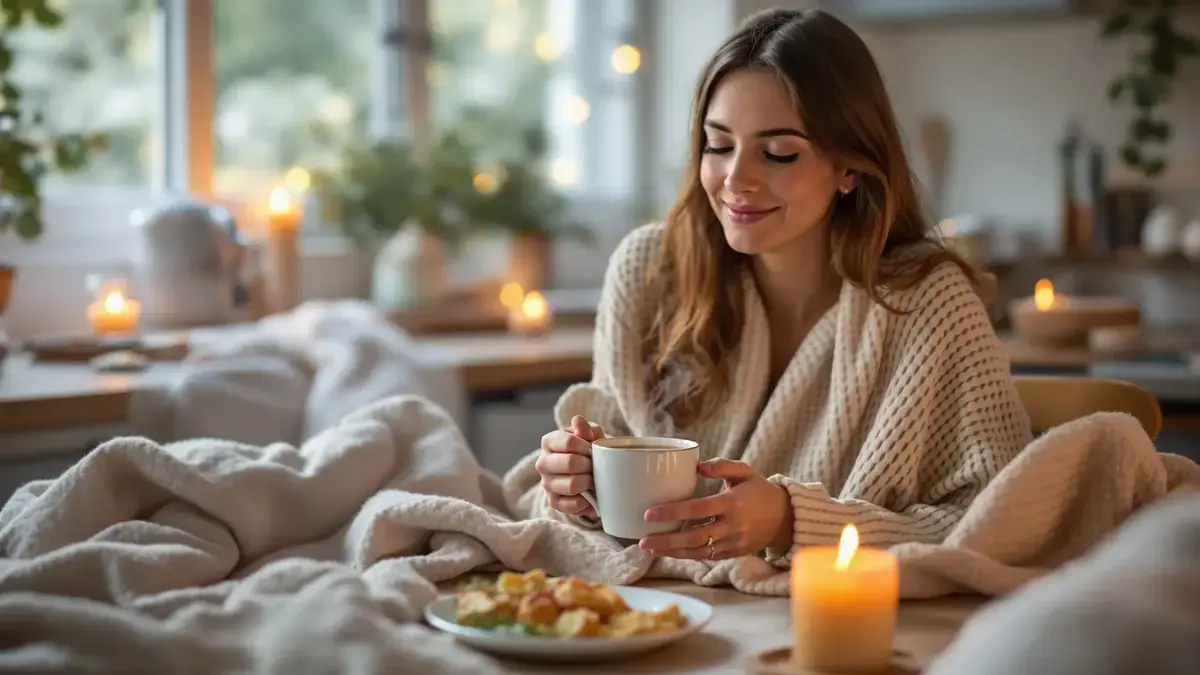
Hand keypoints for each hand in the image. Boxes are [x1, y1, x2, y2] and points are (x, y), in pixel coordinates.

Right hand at [536, 415, 603, 517]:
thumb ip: (586, 428)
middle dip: (589, 465)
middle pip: (570, 463)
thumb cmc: (587, 451)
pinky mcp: (553, 502)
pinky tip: (590, 494)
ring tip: (594, 479)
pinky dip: (586, 501)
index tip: (592, 450)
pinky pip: (571, 505)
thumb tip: (578, 422)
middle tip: (595, 466)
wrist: (587, 473)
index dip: (586, 447)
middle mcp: (542, 462)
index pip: (568, 442)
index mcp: (549, 441)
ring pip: (571, 485)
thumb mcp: (590, 435)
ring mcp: (546, 483)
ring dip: (589, 482)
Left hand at [638, 459, 791, 560]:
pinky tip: (669, 552)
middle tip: (643, 540)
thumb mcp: (745, 471)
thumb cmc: (759, 490)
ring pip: (698, 551)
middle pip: (694, 536)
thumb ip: (722, 465)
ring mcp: (733, 543)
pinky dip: (687, 556)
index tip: (649, 514)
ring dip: (672, 552)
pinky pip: (706, 557)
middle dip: (666, 541)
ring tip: (649, 549)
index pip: (697, 509)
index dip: (672, 512)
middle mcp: (732, 526)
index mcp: (732, 503)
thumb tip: (697, 465)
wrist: (785, 518)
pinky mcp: (733, 554)